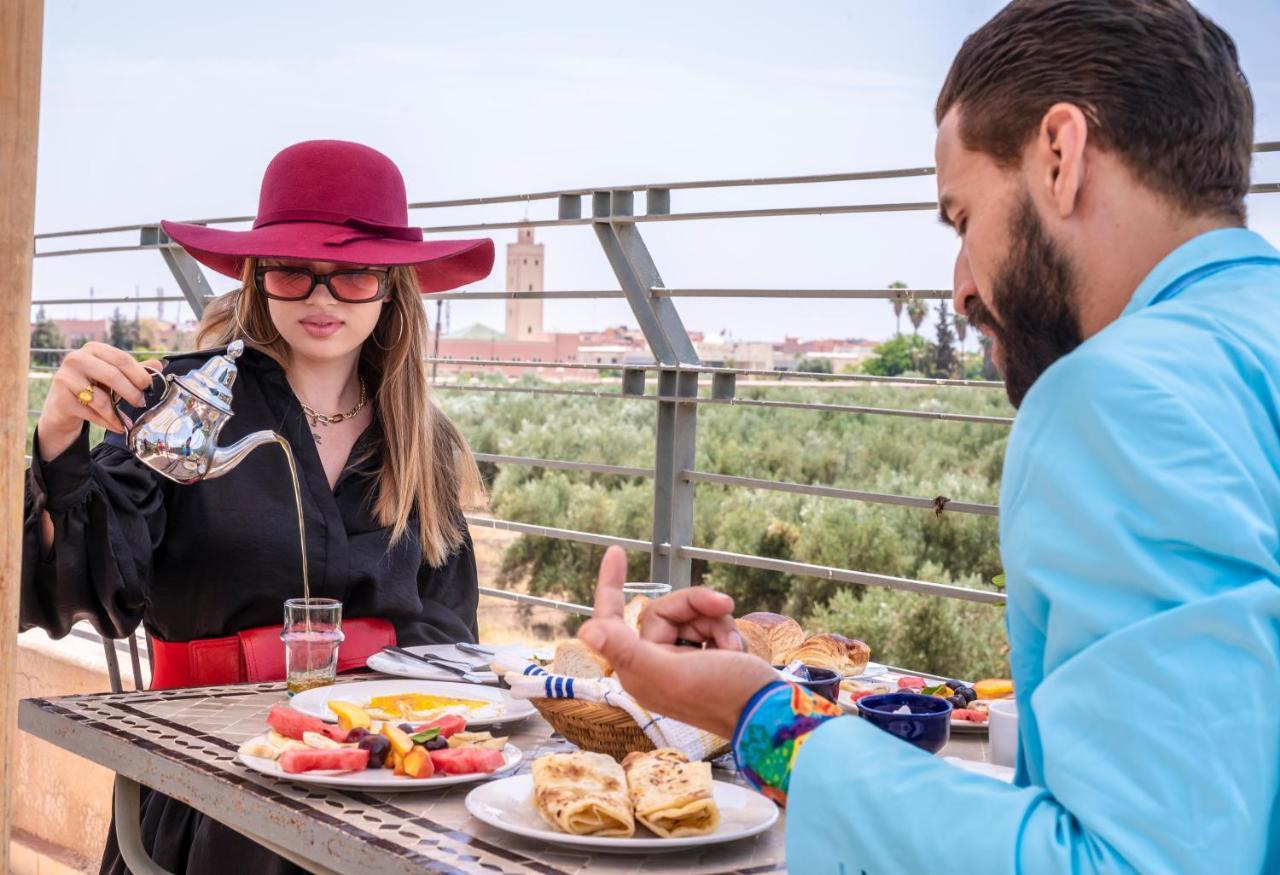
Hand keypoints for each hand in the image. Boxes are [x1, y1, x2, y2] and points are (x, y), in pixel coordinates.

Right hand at [36, 343, 159, 459]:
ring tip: (129, 420)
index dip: (139, 374)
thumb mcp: (113, 375)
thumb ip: (134, 370)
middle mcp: (76, 359)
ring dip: (118, 413)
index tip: (149, 387)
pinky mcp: (61, 399)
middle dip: (131, 392)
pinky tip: (117, 426)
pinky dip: (108, 422)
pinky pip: (91, 413)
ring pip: (100, 398)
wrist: (63, 405)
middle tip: (142, 403)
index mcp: (93, 349)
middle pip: (112, 376)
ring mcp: (65, 378)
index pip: (121, 358)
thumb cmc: (92, 386)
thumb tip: (159, 365)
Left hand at [583, 546, 771, 738]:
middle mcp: (655, 664)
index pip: (612, 620)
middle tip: (724, 607)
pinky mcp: (706, 658)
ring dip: (718, 622)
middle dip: (699, 607)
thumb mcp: (671, 672)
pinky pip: (711, 625)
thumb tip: (585, 631)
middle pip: (667, 610)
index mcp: (638, 669)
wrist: (771, 712)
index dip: (610, 585)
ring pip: (693, 616)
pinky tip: (738, 651)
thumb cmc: (724, 694)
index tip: (617, 551)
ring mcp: (681, 661)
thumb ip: (628, 651)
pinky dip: (727, 632)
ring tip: (734, 646)